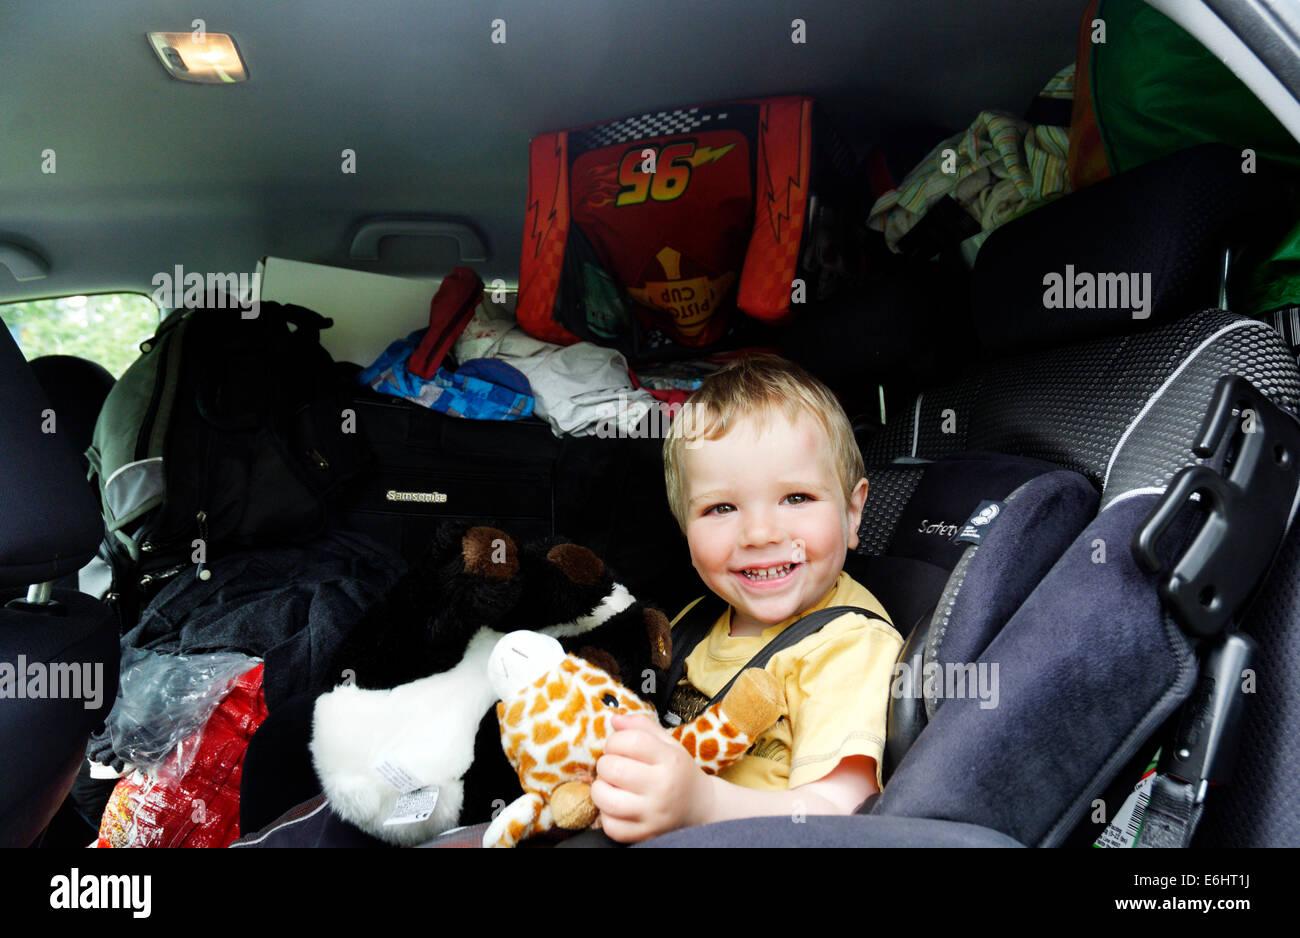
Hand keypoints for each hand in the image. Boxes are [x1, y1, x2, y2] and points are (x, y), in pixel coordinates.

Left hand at [591, 712, 713, 842]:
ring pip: (606, 799)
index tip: (617, 745)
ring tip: (610, 785)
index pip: (630, 741)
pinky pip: (610, 826)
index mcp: (670, 759)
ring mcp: (653, 814)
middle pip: (613, 767)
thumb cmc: (679, 771)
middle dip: (605, 762)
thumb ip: (641, 727)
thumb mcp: (668, 744)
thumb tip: (614, 718)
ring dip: (600, 788)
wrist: (701, 808)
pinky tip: (617, 806)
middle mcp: (663, 787)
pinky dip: (606, 815)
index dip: (614, 739)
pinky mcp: (645, 834)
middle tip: (613, 765)